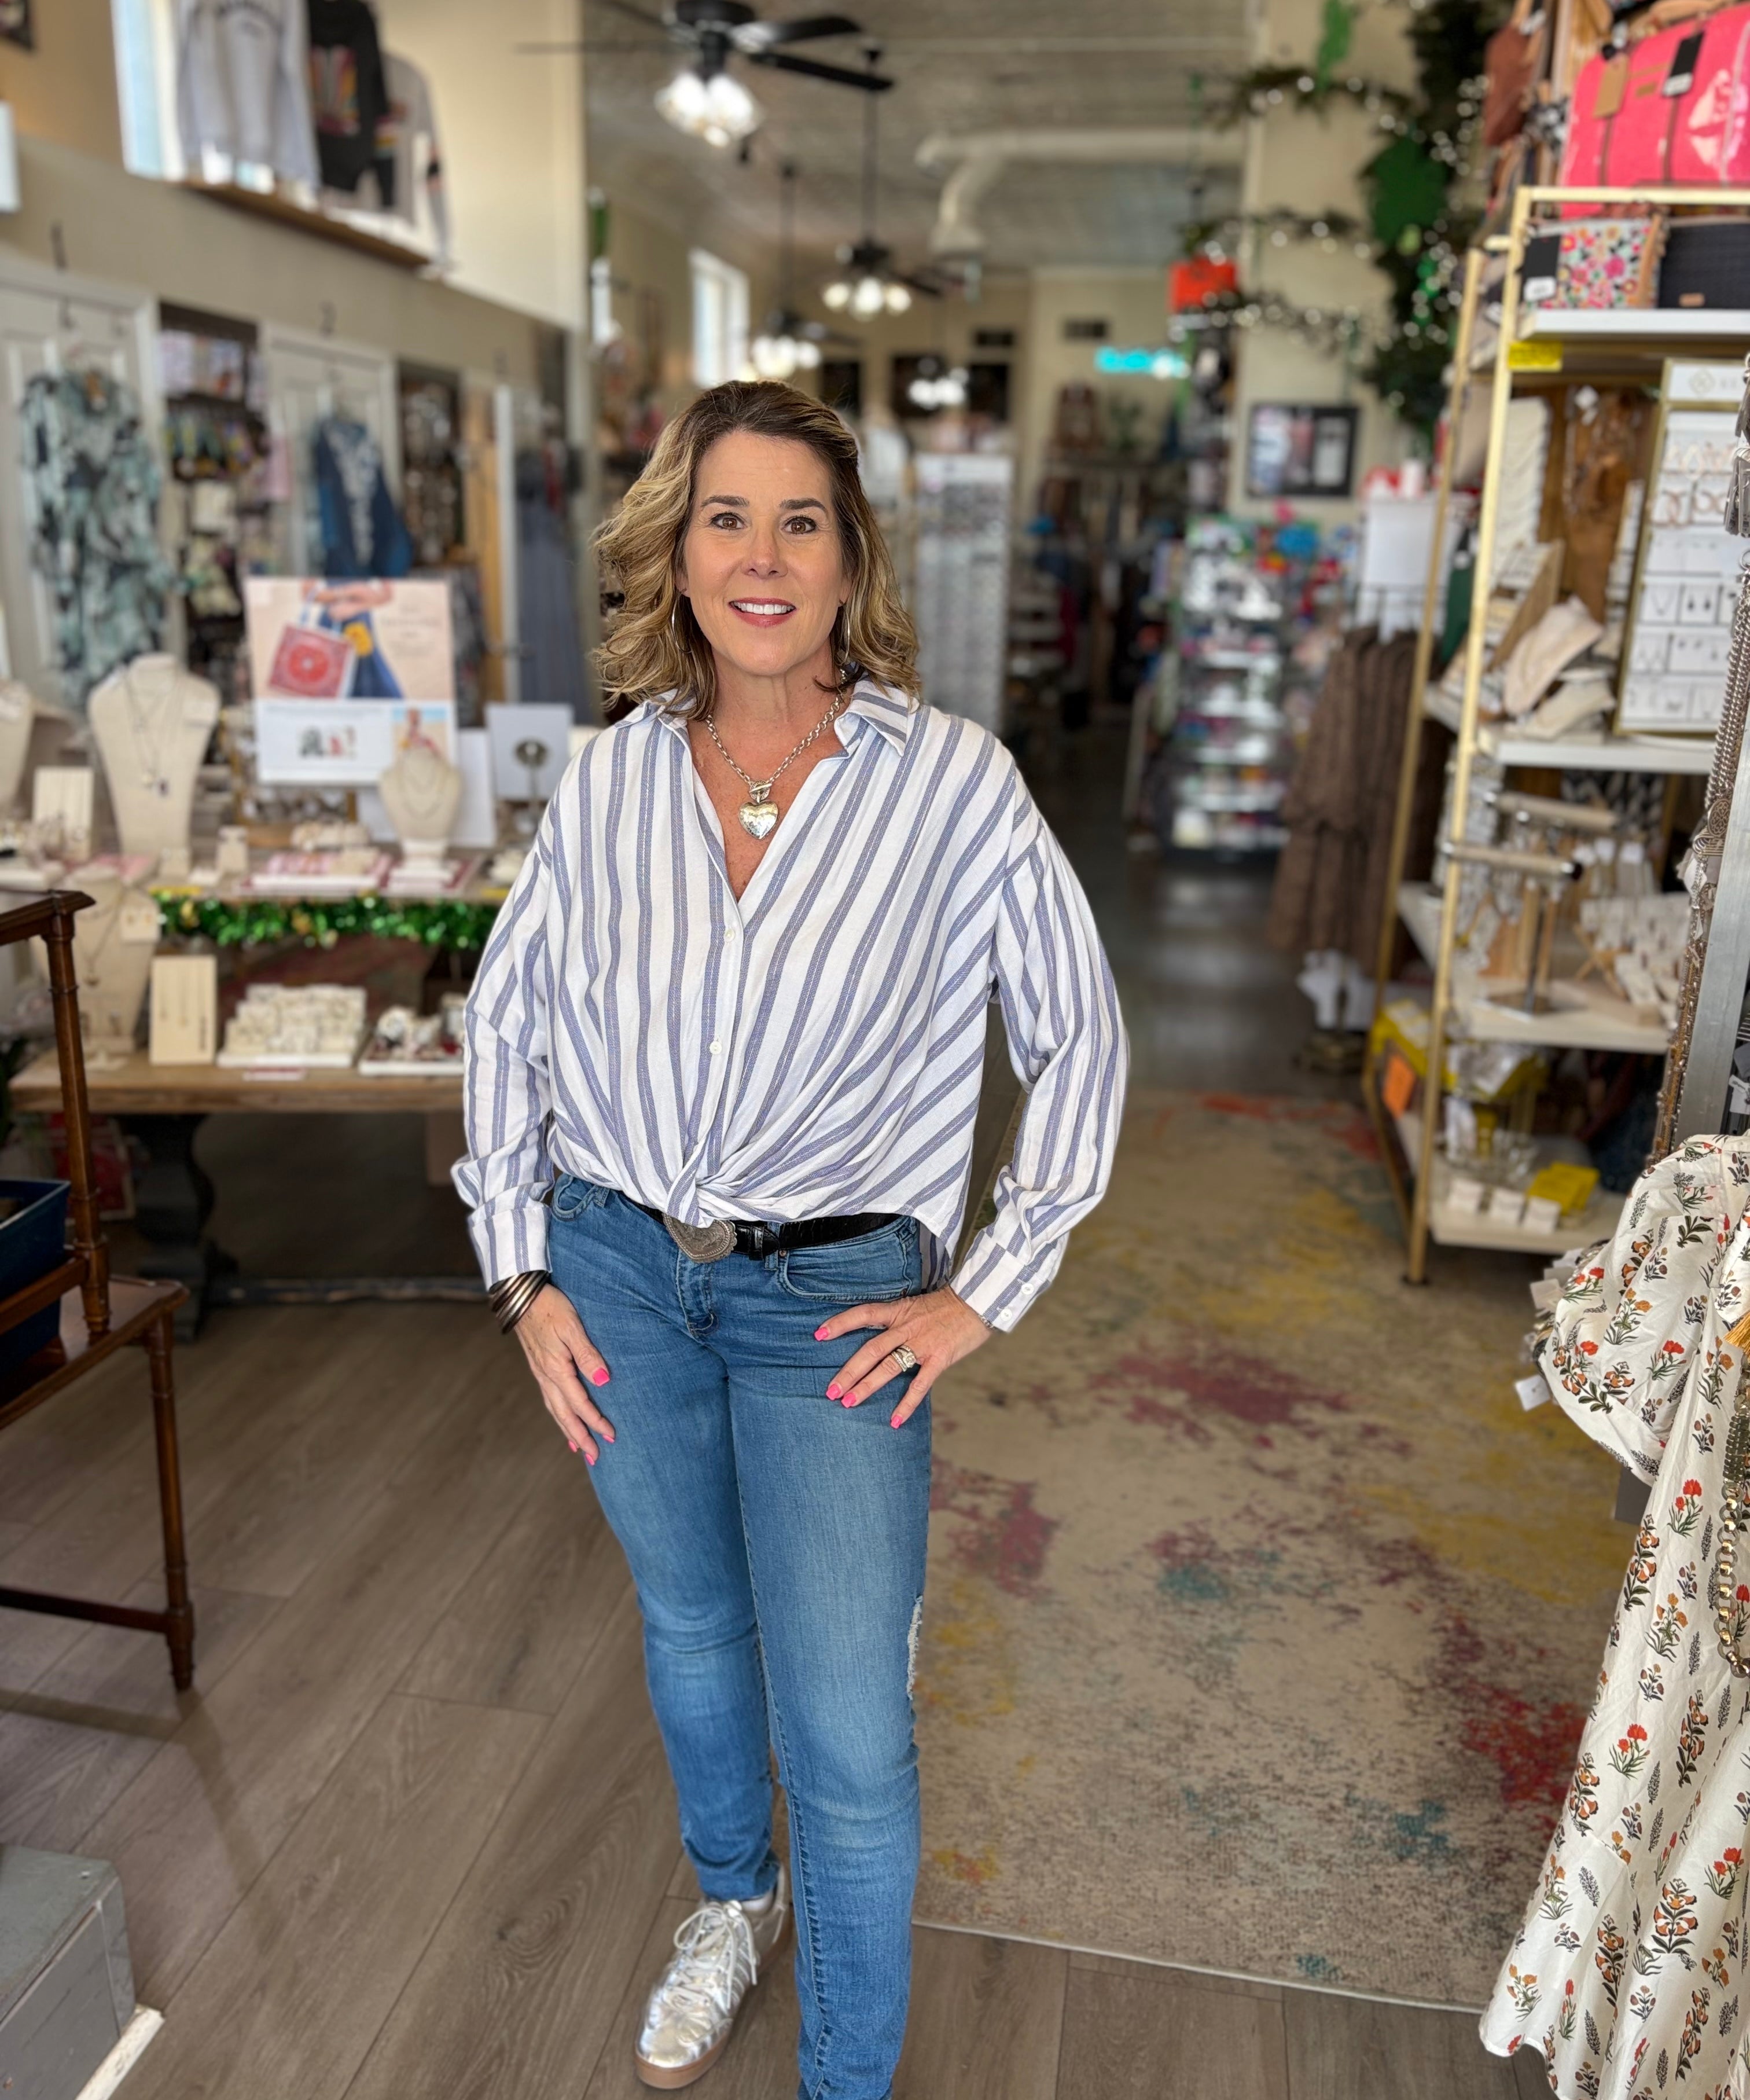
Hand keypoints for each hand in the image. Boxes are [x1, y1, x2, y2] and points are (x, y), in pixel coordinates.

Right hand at [514, 1284, 616, 1462]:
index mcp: (556, 1369)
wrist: (520, 1293)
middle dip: (580, 1437)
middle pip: (564, 1415)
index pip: (580, 1403)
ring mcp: (540, 1372)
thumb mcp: (572, 1327)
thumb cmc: (550, 1306)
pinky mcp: (538, 1366)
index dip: (596, 1421)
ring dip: (568, 1430)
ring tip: (579, 1448)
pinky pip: (549, 1398)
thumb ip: (588, 1354)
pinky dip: (558, 1414)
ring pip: (555, 1409)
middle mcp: (546, 1376)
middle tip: (595, 1457)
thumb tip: (604, 1382)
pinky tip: (562, 1417)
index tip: (611, 1436)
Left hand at [816, 1287, 990, 1428]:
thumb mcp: (917, 1306)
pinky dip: (906, 1404)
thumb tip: (880, 1336)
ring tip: (847, 1403)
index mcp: (899, 1311)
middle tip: (830, 1391)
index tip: (818, 1335)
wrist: (980, 1302)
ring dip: (866, 1387)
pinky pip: (920, 1384)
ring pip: (888, 1367)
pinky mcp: (939, 1358)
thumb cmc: (948, 1305)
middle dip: (848, 1372)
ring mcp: (922, 1344)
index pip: (863, 1314)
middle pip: (869, 1350)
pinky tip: (894, 1420)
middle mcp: (906, 1327)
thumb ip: (898, 1320)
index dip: (839, 1323)